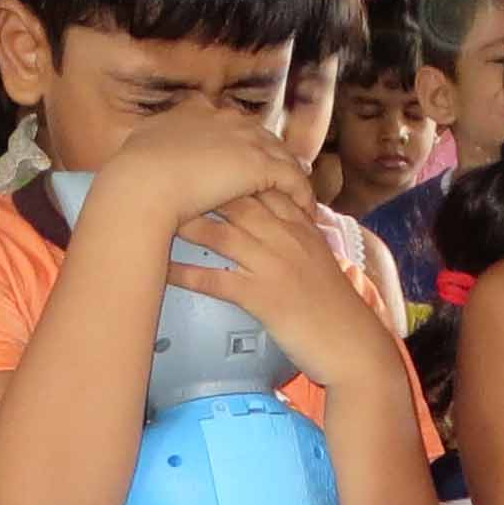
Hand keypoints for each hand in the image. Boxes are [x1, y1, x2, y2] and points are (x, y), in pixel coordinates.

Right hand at [96, 101, 315, 235]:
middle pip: (260, 135)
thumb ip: (148, 142)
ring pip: (281, 155)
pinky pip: (292, 178)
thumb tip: (142, 146)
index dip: (242, 140)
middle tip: (285, 174)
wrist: (143, 183)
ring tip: (300, 194)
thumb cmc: (133, 171)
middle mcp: (225, 119)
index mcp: (197, 113)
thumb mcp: (137, 147)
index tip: (248, 155)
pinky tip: (306, 211)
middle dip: (272, 154)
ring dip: (291, 174)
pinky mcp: (260, 164)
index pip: (229, 123)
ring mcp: (245, 138)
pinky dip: (302, 194)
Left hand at [171, 184, 396, 394]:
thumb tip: (269, 219)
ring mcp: (274, 266)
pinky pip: (217, 281)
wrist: (354, 346)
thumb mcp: (318, 260)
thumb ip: (296, 235)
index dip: (228, 170)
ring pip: (223, 234)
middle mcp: (286, 238)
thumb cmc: (335, 307)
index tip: (195, 159)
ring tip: (149, 212)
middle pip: (237, 201)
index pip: (262, 185)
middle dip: (200, 186)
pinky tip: (161, 270)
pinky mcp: (264, 298)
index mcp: (299, 226)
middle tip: (162, 174)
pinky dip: (186, 274)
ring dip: (185, 222)